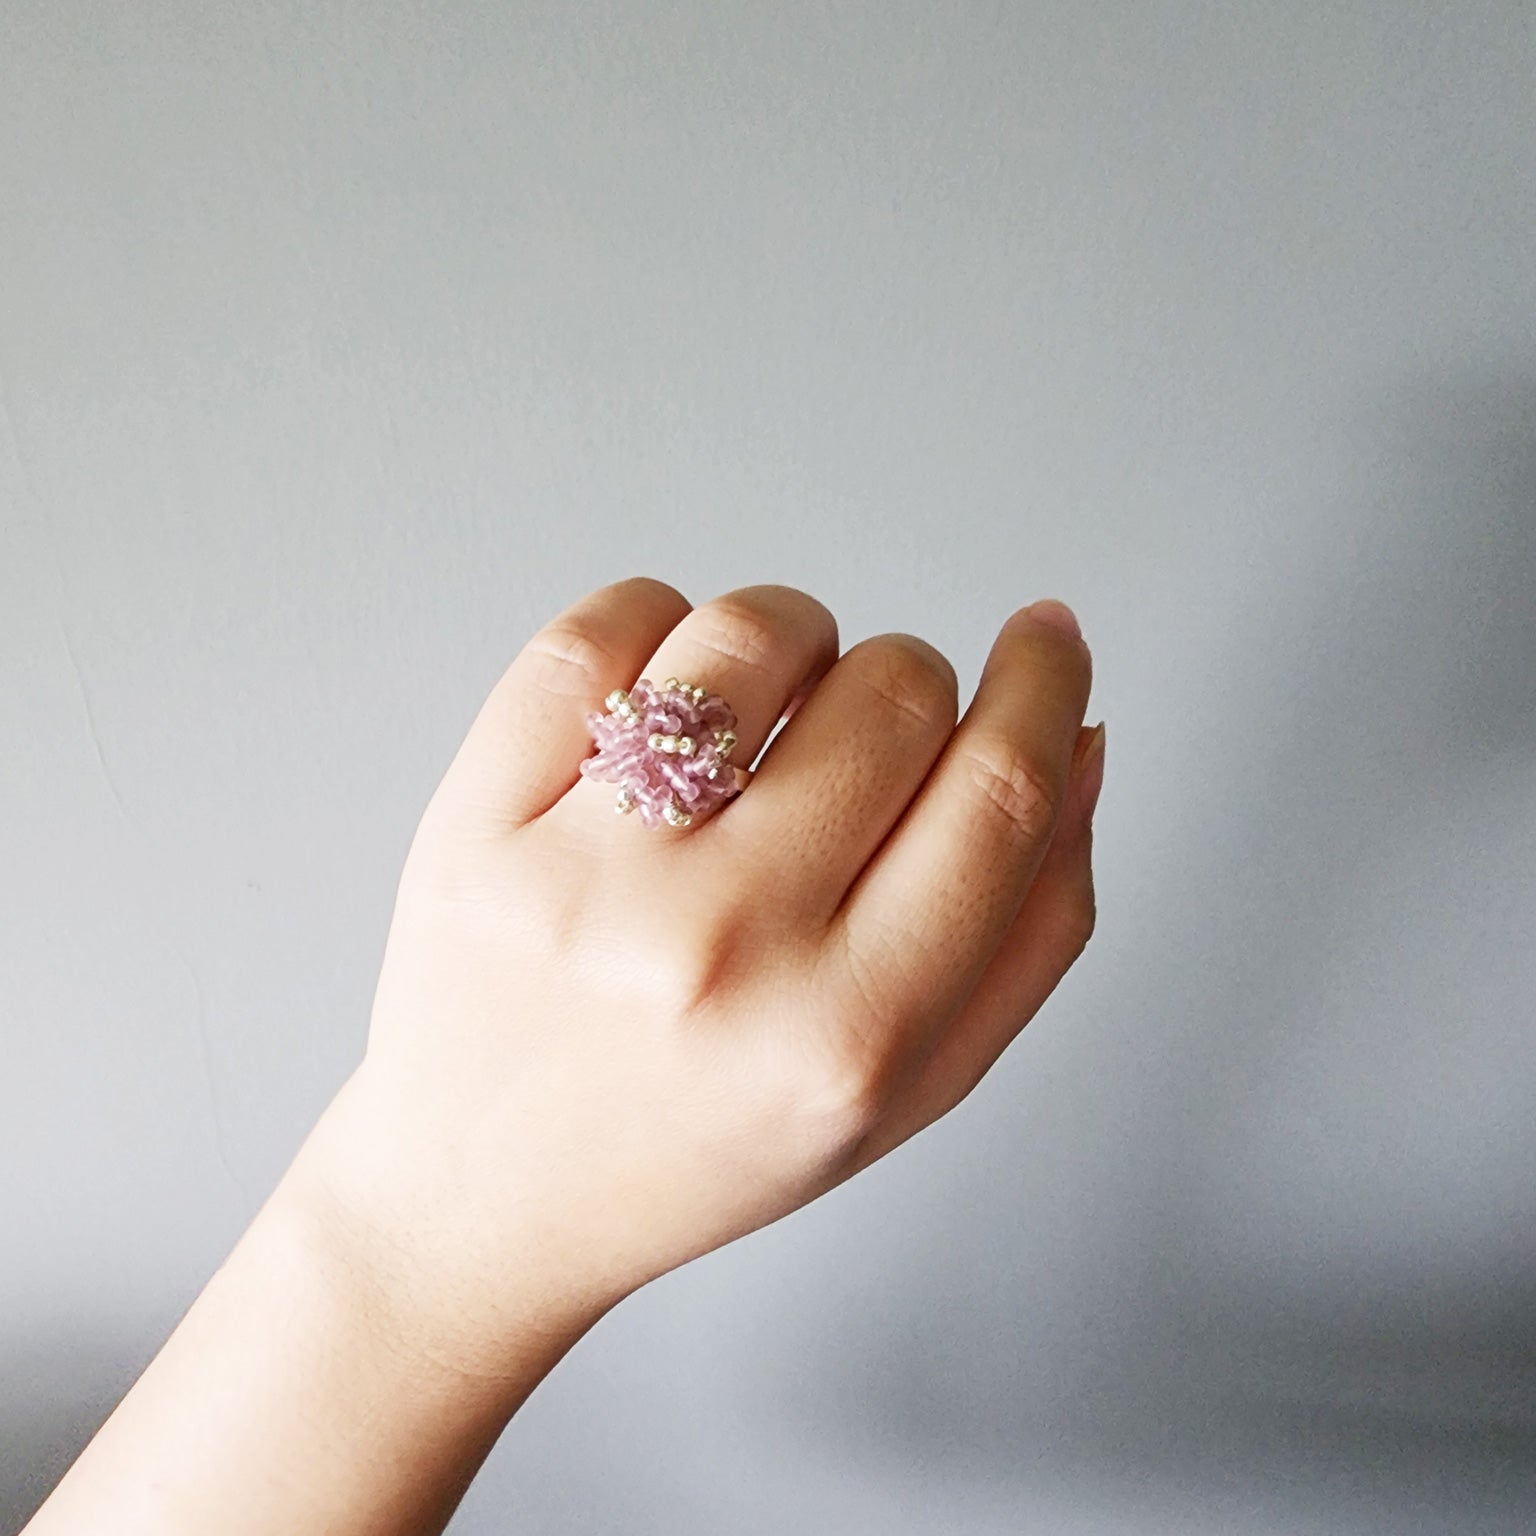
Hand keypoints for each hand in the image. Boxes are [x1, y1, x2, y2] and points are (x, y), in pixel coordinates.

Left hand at [297, 577, 1103, 1374]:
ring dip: (790, 642)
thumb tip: (1076, 737)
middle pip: (892, 695)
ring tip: (760, 717)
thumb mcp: (908, 1089)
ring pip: (750, 635)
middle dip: (909, 684)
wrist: (490, 1198)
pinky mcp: (476, 824)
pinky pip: (597, 630)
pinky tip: (660, 700)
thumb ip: (1028, 928)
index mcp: (851, 1036)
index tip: (1047, 636)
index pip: (998, 792)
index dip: (1043, 684)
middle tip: (863, 740)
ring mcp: (583, 881)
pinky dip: (654, 626)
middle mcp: (721, 950)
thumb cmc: (707, 1140)